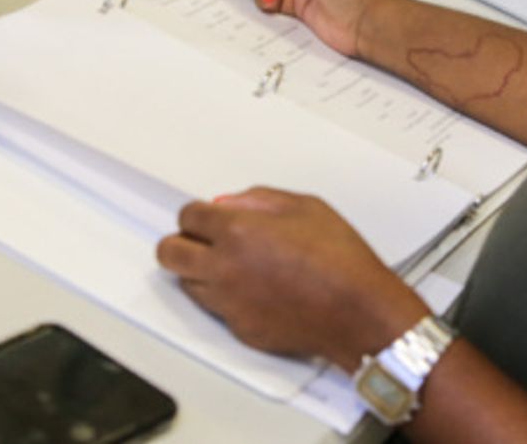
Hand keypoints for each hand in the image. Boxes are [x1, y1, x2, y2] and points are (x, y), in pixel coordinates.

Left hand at [156, 188, 429, 370]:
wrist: (357, 311)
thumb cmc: (340, 260)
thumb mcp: (306, 206)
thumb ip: (260, 199)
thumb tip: (231, 203)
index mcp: (237, 231)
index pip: (187, 216)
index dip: (197, 214)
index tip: (207, 216)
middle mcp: (223, 267)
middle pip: (169, 253)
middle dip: (181, 242)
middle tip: (199, 240)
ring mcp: (228, 301)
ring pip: (186, 283)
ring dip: (200, 271)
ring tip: (230, 265)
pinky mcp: (239, 328)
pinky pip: (215, 309)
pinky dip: (225, 297)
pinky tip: (252, 289)